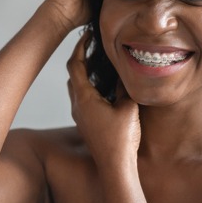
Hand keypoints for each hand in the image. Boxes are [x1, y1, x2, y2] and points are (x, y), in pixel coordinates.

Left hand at [66, 31, 140, 161]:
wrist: (115, 168)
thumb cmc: (121, 139)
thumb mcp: (127, 106)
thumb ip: (124, 86)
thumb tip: (125, 69)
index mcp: (84, 97)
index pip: (75, 64)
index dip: (80, 47)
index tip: (87, 34)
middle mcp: (77, 105)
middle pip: (73, 74)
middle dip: (82, 58)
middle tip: (95, 46)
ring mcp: (79, 115)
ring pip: (77, 87)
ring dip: (86, 73)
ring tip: (101, 63)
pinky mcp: (85, 124)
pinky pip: (83, 98)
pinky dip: (90, 86)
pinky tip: (104, 88)